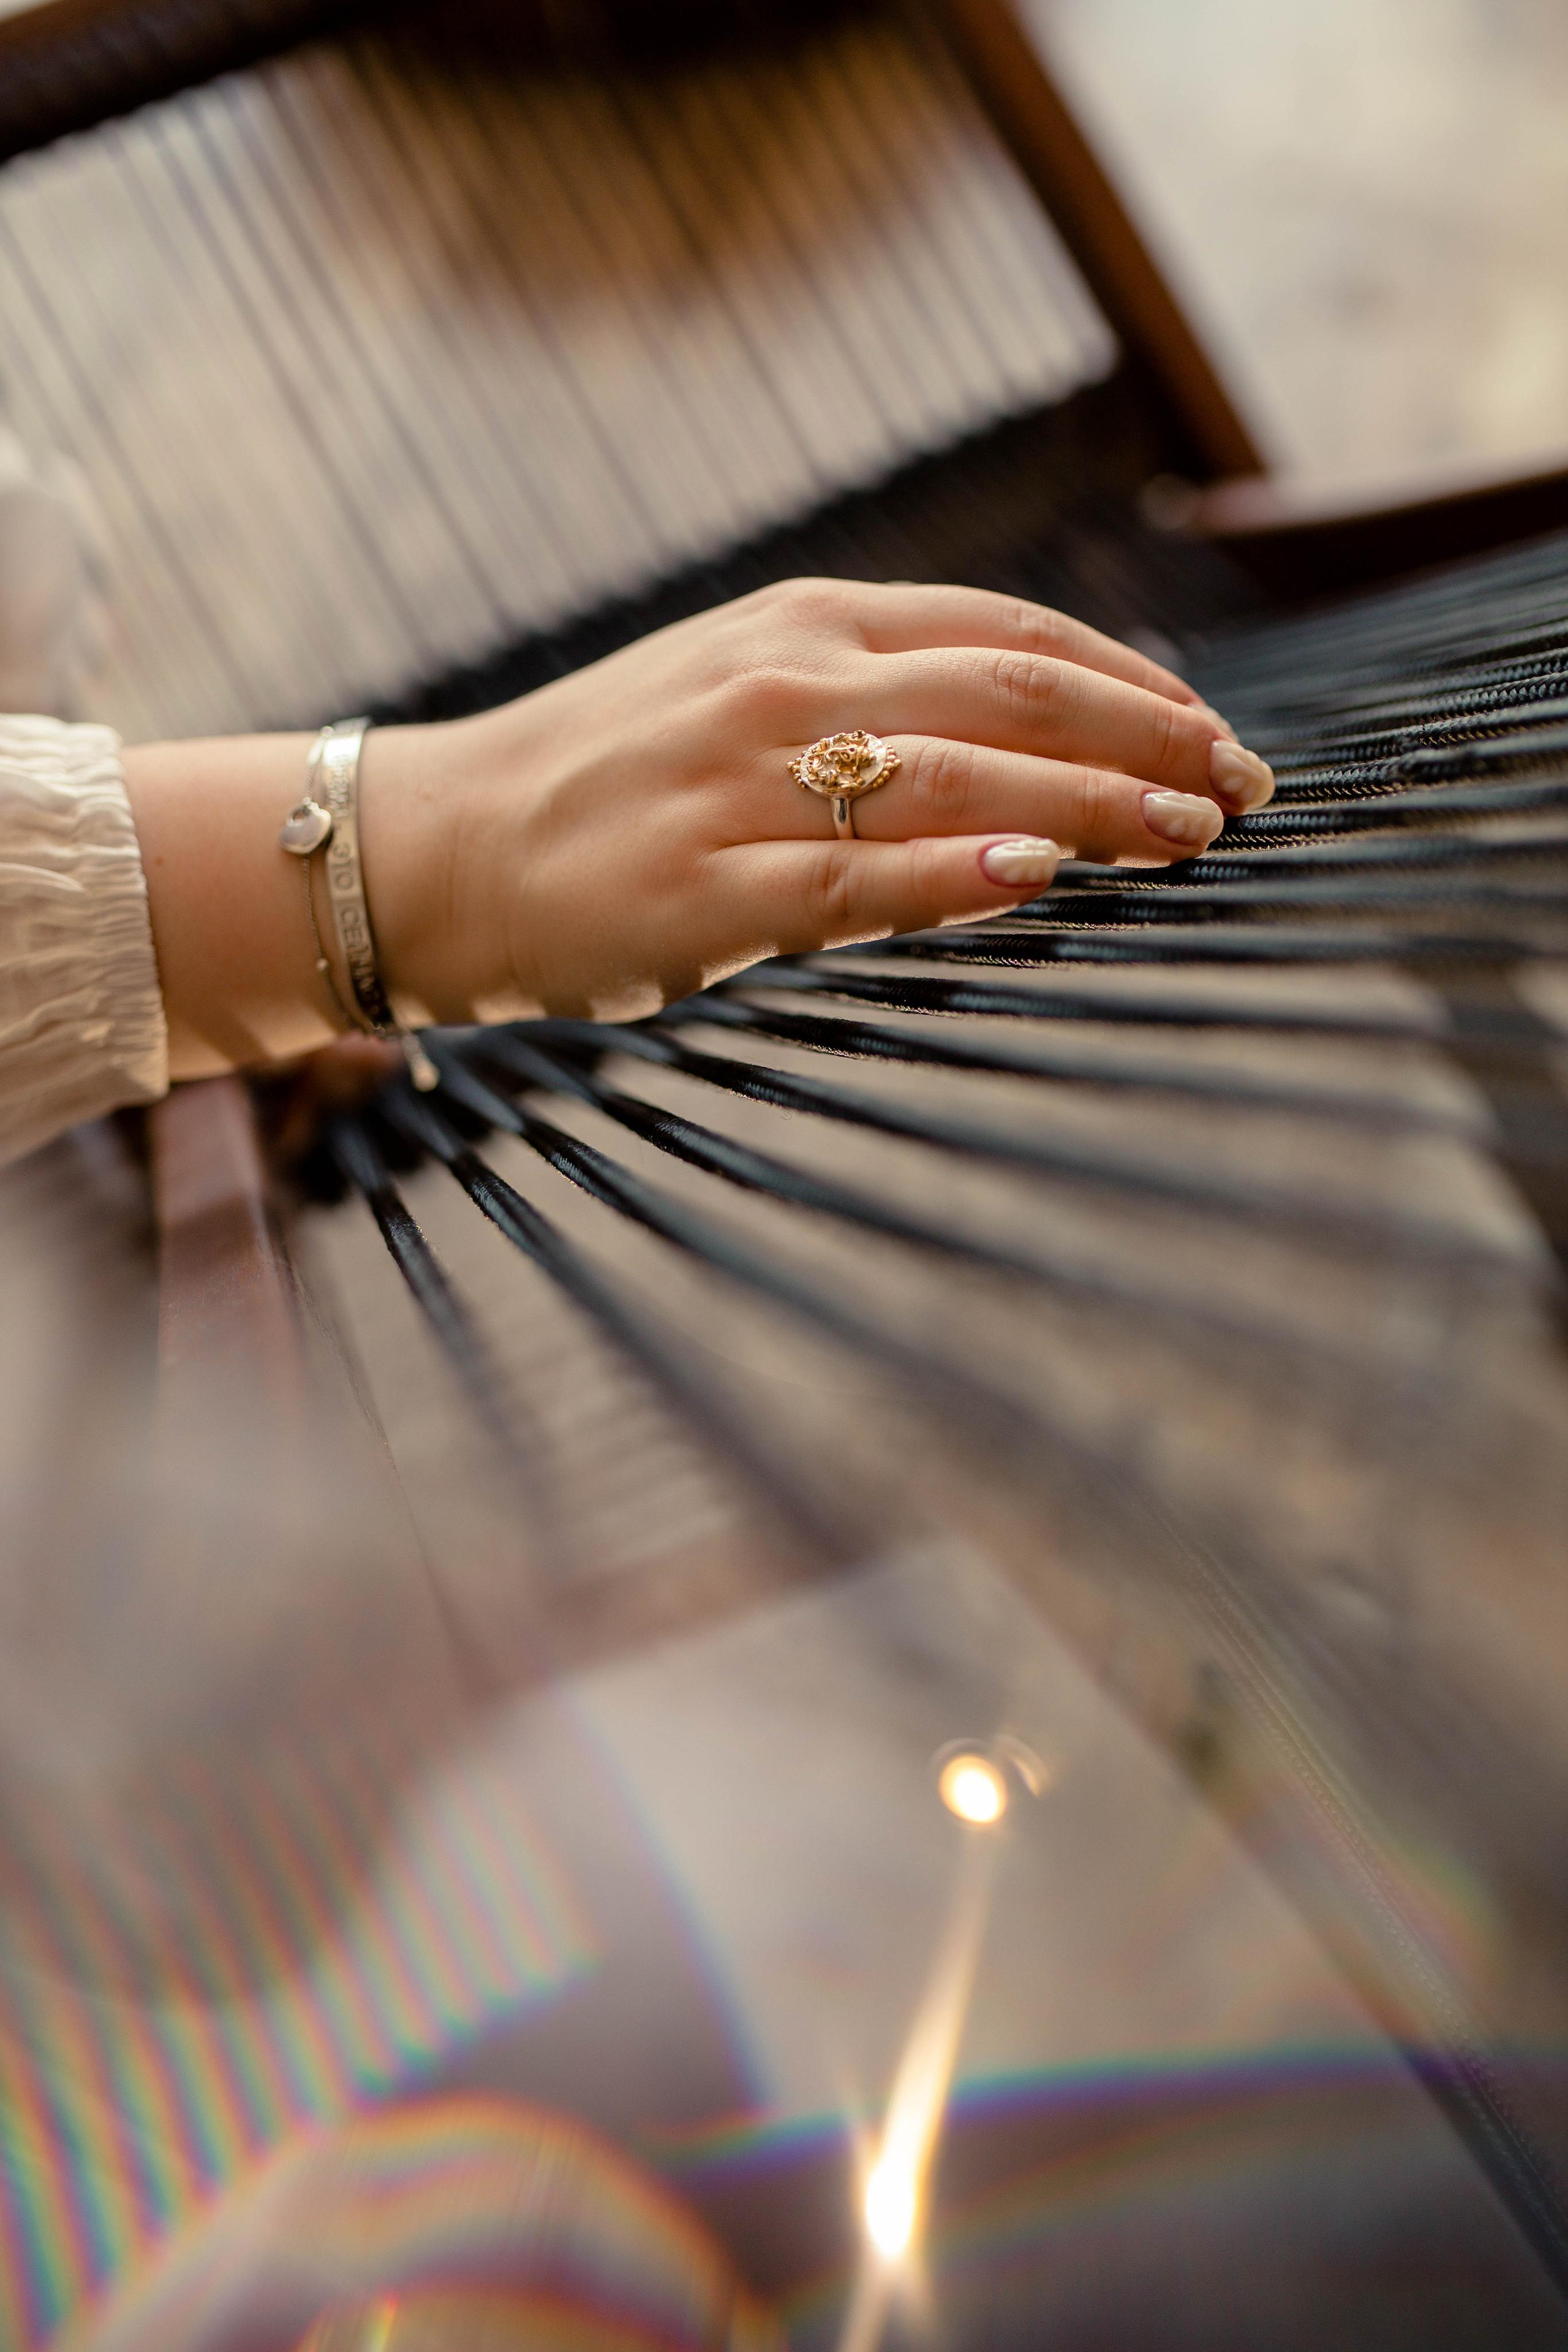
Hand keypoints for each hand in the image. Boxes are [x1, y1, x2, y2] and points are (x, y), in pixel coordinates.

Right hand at [371, 578, 1272, 1026]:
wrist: (437, 845)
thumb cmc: (607, 777)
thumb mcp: (739, 691)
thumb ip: (871, 698)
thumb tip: (1035, 747)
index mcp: (803, 623)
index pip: (1009, 635)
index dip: (1131, 680)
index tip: (1212, 730)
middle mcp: (783, 683)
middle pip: (1012, 697)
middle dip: (1148, 740)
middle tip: (1243, 789)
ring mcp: (739, 784)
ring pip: (955, 782)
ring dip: (1092, 807)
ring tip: (1191, 834)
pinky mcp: (698, 889)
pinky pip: (852, 880)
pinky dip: (955, 878)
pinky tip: (1042, 881)